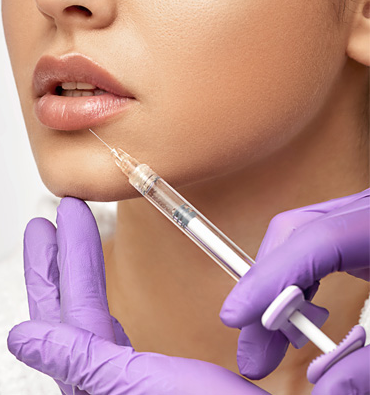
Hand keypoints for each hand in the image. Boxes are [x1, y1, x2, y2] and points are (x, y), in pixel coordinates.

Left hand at [8, 197, 269, 394]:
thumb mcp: (148, 385)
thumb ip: (83, 362)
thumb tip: (21, 338)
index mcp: (102, 388)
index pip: (72, 313)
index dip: (63, 262)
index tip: (50, 220)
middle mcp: (108, 387)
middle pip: (69, 315)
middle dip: (56, 265)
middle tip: (43, 222)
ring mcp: (127, 384)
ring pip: (87, 319)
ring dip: (76, 275)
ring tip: (64, 239)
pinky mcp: (147, 382)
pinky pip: (109, 334)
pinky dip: (98, 301)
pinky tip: (94, 287)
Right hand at [220, 188, 369, 393]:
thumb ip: (368, 367)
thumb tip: (325, 386)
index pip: (315, 239)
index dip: (269, 277)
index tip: (234, 318)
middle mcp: (366, 212)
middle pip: (295, 233)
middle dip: (264, 289)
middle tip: (251, 350)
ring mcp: (359, 216)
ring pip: (297, 236)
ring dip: (275, 287)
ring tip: (268, 340)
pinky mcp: (357, 230)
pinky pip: (313, 245)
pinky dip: (295, 280)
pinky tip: (293, 313)